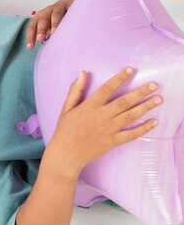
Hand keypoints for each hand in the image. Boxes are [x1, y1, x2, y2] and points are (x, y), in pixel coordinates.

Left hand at [26, 0, 74, 49]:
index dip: (30, 36)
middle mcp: (48, 11)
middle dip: (41, 29)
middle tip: (40, 39)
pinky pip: (69, 10)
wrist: (72, 4)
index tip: (30, 47)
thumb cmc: (59, 19)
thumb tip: (46, 46)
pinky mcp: (70, 4)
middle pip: (43, 20)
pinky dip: (69, 16)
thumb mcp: (51, 27)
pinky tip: (70, 22)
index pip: (33, 26)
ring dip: (54, 23)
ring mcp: (59, 7)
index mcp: (40, 17)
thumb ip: (47, 35)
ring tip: (54, 32)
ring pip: (55, 14)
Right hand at [46, 67, 161, 177]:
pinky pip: (131, 134)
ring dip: (146, 107)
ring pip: (130, 116)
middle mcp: (100, 116)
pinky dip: (143, 128)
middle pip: (124, 101)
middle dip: (141, 92)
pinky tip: (154, 122)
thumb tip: (82, 73)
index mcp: (89, 106)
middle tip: (154, 84)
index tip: (131, 70)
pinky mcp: (112, 142)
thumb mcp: (66, 108)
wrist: (65, 155)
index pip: (107, 89)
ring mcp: (108, 130)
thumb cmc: (64, 130)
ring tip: (159, 99)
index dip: (119, 78)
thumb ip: (75, 90)